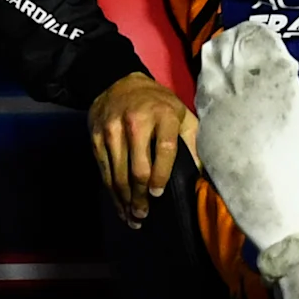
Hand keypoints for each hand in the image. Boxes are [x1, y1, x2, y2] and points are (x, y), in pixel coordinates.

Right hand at [88, 71, 197, 227]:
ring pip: (118, 174)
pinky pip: (105, 170)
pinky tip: (119, 204)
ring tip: (132, 217)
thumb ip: (192, 143)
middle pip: (138, 168)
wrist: (119, 81)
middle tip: (144, 215)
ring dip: (124, 200)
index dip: (162, 176)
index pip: (164, 150)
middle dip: (141, 197)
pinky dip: (111, 191)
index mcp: (163, 115)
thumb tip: (201, 175)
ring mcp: (113, 130)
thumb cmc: (158, 104)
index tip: (159, 194)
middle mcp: (136, 122)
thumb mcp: (182, 115)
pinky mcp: (97, 137)